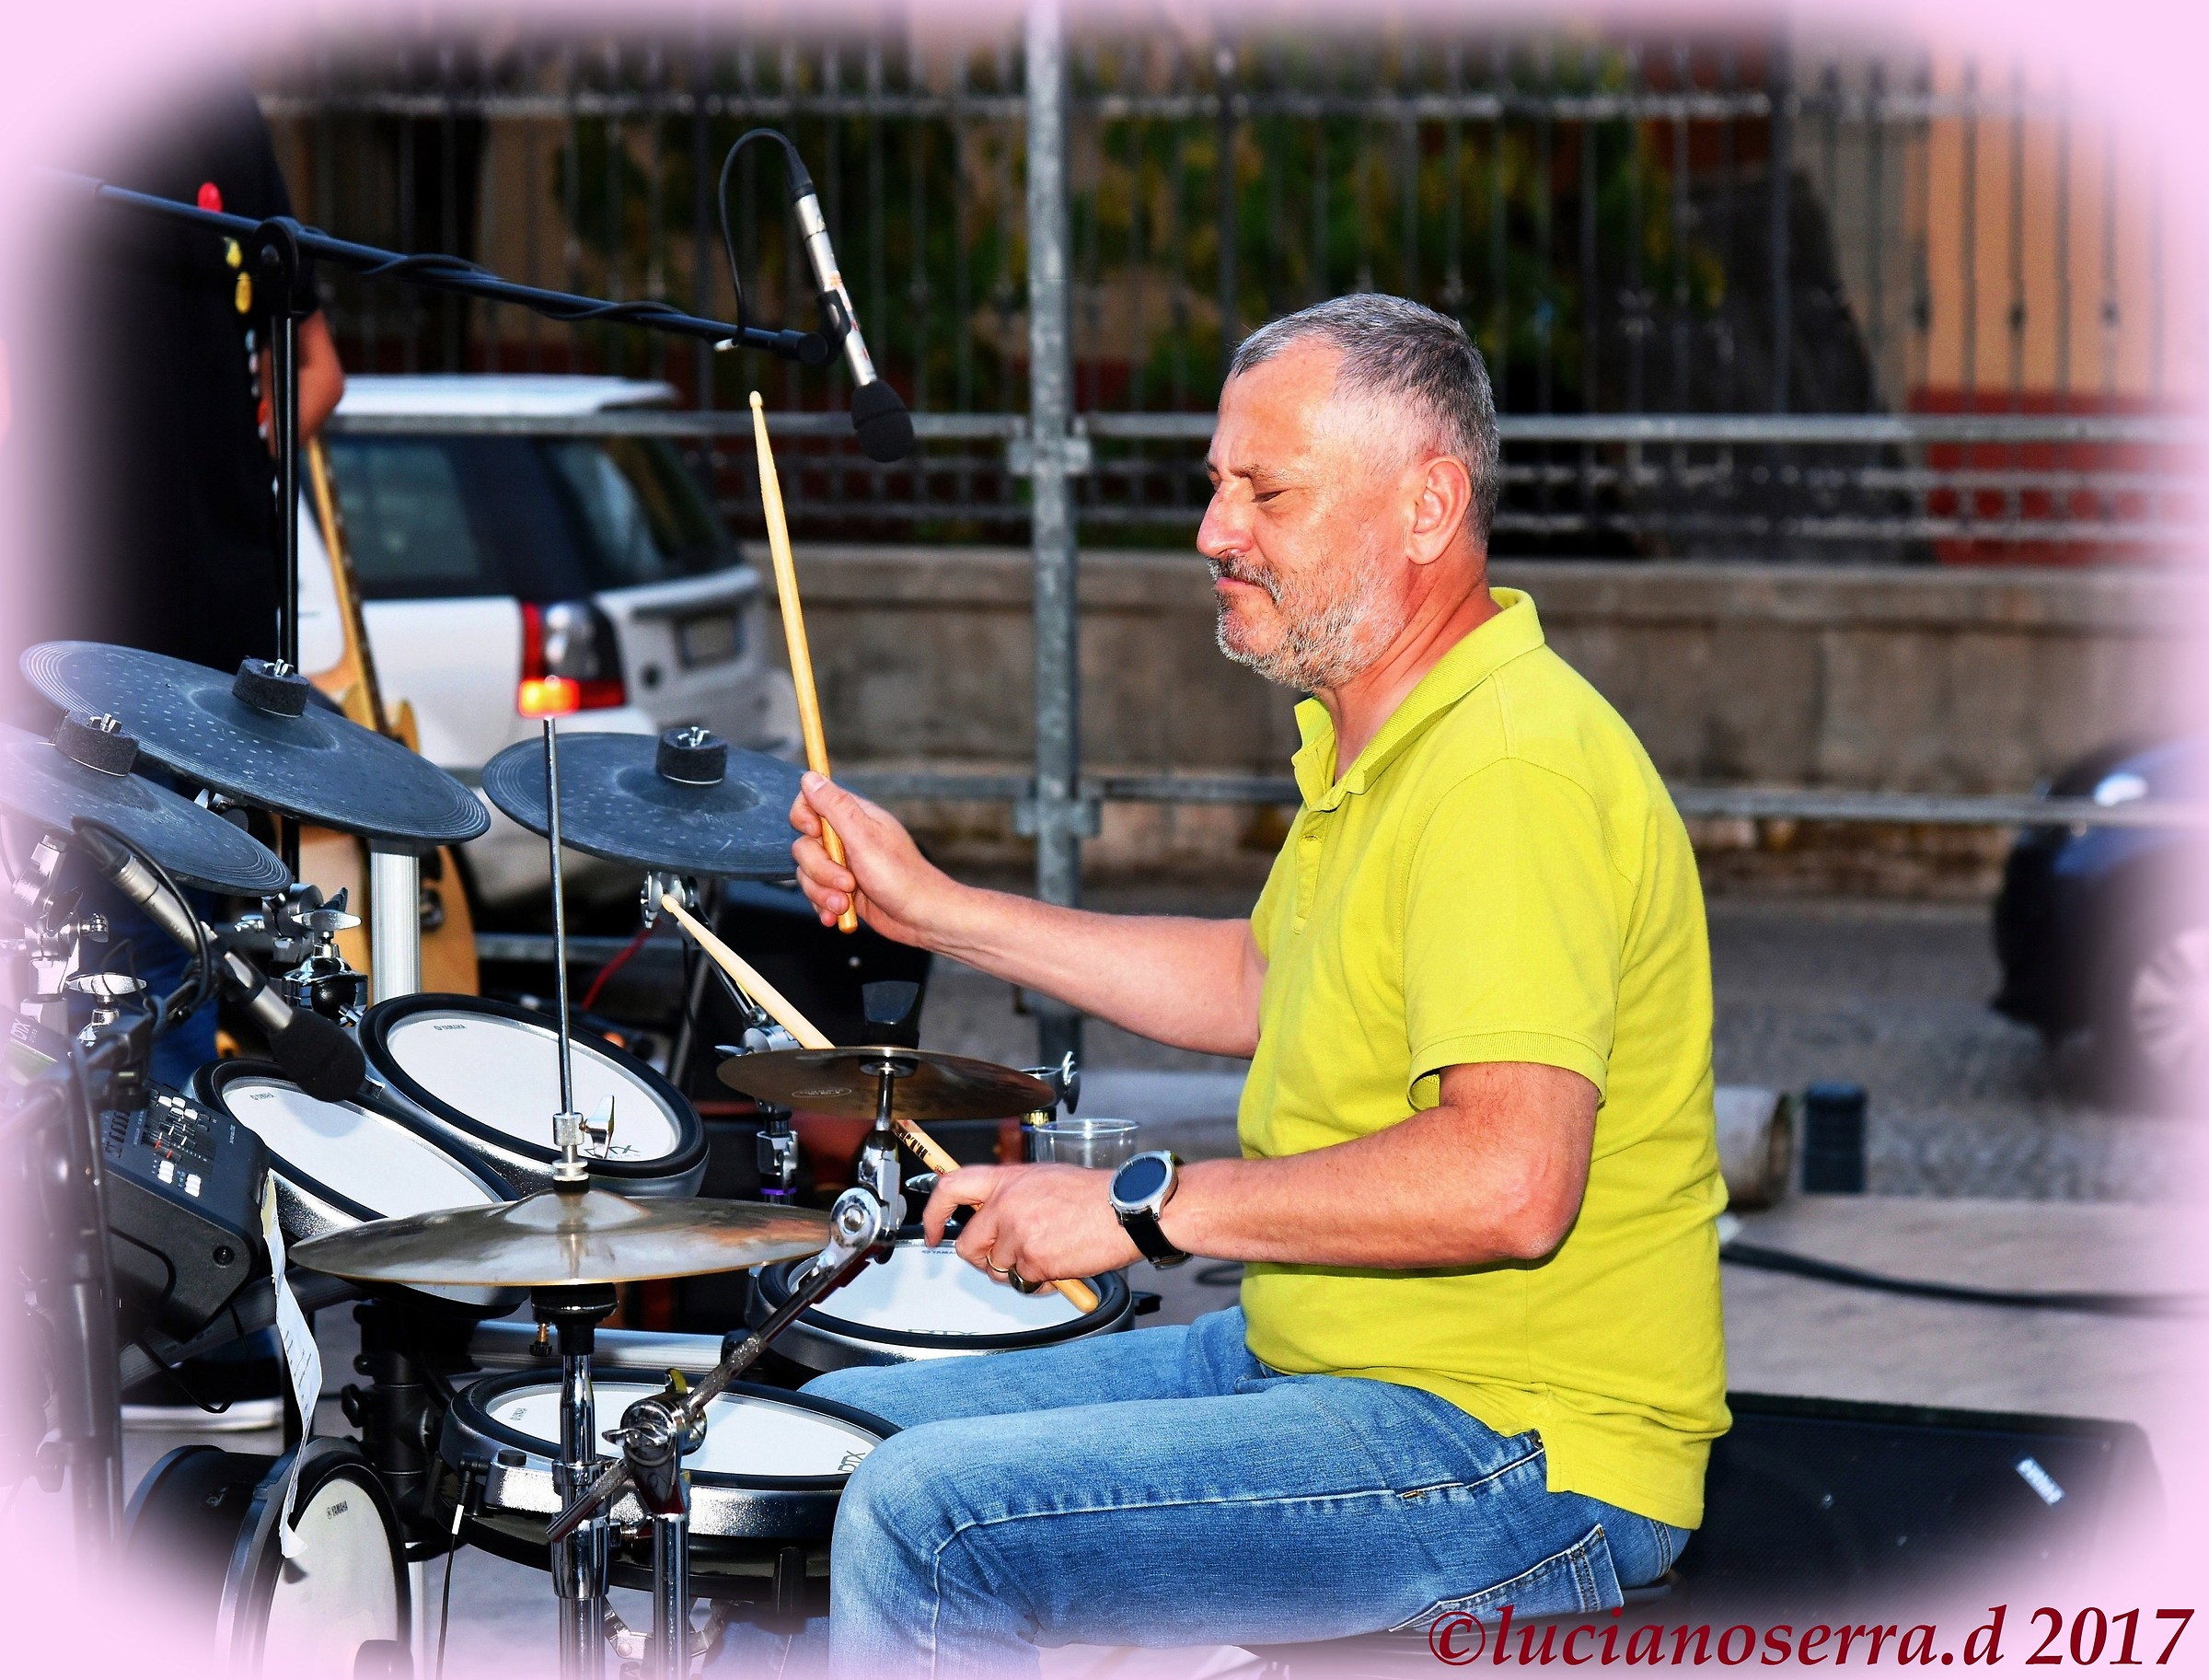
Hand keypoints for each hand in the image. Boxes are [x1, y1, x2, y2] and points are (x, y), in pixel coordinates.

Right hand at [789, 771, 954, 942]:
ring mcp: (843, 865)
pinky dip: (823, 906)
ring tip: (844, 904)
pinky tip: (836, 916)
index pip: (810, 803)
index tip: (815, 832)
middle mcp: (846, 839)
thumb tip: (810, 776)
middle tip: (847, 883)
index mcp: (854, 817)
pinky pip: (816, 893)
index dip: (804, 817)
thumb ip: (835, 807)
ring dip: (822, 893)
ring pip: (808, 873)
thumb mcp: (864, 837)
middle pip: (804, 845)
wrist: (921, 918)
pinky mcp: (841, 889)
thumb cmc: (900, 876)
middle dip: (820, 869)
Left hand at [922, 1164, 1140, 1285]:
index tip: (933, 1231)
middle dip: (984, 1259)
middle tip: (1008, 1258)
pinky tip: (1060, 1264)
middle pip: (968, 1246)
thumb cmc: (1092, 1195)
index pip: (950, 1188)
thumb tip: (990, 1217)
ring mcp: (1018, 1234)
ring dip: (1018, 1271)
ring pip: (998, 1269)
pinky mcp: (1034, 1261)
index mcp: (1006, 1180)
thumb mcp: (1043, 1179)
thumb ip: (1011, 1196)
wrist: (1124, 1210)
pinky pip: (1024, 1283)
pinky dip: (1040, 1282)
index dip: (933, 1213)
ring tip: (1048, 1253)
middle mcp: (1006, 1205)